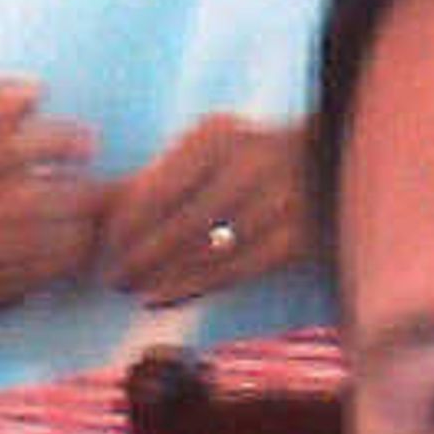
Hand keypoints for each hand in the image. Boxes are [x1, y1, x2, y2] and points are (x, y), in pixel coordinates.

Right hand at [0, 77, 106, 317]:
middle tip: (105, 190)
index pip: (9, 149)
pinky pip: (42, 275)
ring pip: (39, 242)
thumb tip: (34, 89)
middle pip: (29, 201)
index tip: (91, 144)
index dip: (56, 143)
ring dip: (78, 230)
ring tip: (96, 218)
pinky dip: (69, 260)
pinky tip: (82, 246)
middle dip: (76, 196)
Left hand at [96, 114, 306, 308]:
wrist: (330, 163)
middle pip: (180, 224)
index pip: (159, 187)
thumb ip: (159, 175)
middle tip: (112, 278)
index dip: (126, 223)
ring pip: (203, 253)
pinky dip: (189, 289)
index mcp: (219, 135)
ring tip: (132, 290)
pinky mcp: (296, 239)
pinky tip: (160, 299)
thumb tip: (103, 208)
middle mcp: (251, 163)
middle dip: (139, 257)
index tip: (104, 244)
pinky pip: (231, 272)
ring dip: (160, 277)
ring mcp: (278, 202)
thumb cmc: (248, 158)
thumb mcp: (207, 148)